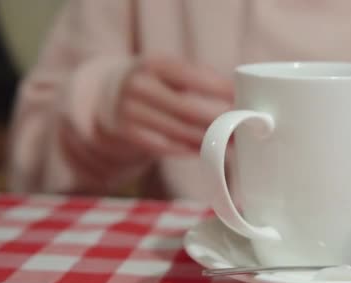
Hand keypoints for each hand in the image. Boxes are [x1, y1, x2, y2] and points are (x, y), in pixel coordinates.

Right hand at [108, 56, 233, 155]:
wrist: (108, 98)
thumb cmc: (155, 84)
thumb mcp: (169, 71)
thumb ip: (199, 77)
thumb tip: (236, 96)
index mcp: (155, 64)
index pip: (192, 76)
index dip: (219, 89)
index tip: (241, 99)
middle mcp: (139, 86)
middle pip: (188, 109)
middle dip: (218, 121)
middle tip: (241, 128)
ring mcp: (130, 111)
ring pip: (179, 131)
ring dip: (209, 139)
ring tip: (231, 143)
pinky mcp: (128, 134)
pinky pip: (166, 146)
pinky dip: (189, 149)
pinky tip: (206, 150)